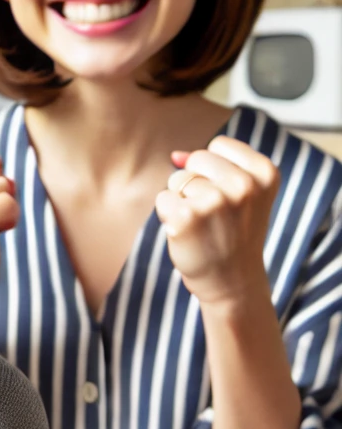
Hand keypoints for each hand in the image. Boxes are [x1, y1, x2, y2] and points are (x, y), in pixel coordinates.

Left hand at [154, 136, 277, 308]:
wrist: (233, 282)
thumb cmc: (233, 234)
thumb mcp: (243, 194)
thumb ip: (214, 165)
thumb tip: (174, 155)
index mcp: (264, 173)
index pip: (219, 145)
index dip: (213, 169)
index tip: (228, 196)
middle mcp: (243, 185)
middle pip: (195, 160)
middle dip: (195, 184)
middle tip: (213, 215)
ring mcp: (214, 201)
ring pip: (177, 180)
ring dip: (181, 201)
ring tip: (202, 226)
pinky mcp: (186, 217)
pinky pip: (163, 199)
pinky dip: (168, 216)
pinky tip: (187, 233)